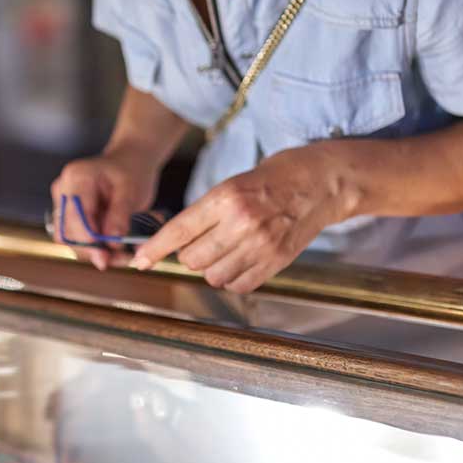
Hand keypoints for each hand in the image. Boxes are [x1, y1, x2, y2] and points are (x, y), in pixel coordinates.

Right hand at [49, 148, 161, 270]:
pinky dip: (93, 248)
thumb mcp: (131, 191)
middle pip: (67, 231)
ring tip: (121, 256)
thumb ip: (120, 216)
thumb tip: (112, 243)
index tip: (107, 256)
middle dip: (92, 250)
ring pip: (68, 239)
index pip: (75, 216)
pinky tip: (112, 250)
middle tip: (119, 259)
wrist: (128, 163)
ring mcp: (62, 202)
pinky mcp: (67, 215)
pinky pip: (75, 238)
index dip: (89, 240)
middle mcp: (63, 189)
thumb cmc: (130, 172)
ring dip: (93, 252)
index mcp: (77, 176)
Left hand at [131, 144, 363, 292]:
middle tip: (201, 243)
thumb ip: (207, 212)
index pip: (179, 230)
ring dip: (212, 268)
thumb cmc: (275, 177)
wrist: (322, 182)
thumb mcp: (233, 183)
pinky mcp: (277, 261)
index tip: (140, 260)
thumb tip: (178, 241)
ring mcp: (261, 245)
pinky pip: (239, 285)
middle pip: (192, 259)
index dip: (154, 249)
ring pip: (214, 276)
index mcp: (226, 197)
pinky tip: (241, 260)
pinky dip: (233, 278)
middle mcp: (241, 223)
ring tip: (226, 250)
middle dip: (188, 256)